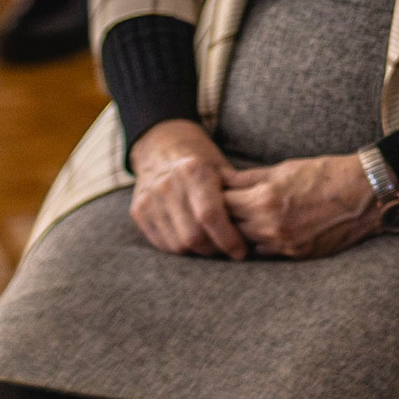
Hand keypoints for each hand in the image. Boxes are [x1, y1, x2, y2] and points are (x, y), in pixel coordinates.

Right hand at [130, 120, 246, 258]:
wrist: (162, 146)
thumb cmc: (201, 160)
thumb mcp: (222, 167)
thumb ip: (237, 192)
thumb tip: (259, 222)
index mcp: (193, 169)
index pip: (210, 215)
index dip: (228, 238)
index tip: (242, 250)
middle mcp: (167, 184)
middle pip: (193, 235)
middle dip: (216, 249)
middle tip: (231, 251)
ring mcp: (149, 198)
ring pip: (178, 244)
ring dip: (200, 252)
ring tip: (215, 247)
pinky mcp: (138, 211)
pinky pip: (162, 244)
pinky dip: (182, 249)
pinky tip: (196, 244)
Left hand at [221, 154, 379, 258]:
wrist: (364, 194)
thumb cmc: (326, 174)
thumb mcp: (285, 168)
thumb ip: (250, 177)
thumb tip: (221, 179)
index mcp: (265, 199)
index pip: (222, 203)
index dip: (217, 197)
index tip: (217, 193)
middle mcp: (269, 225)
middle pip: (229, 227)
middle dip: (226, 217)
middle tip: (226, 208)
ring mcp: (283, 244)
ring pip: (245, 243)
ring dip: (242, 233)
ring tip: (246, 220)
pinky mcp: (296, 256)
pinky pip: (266, 254)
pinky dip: (262, 244)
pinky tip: (267, 232)